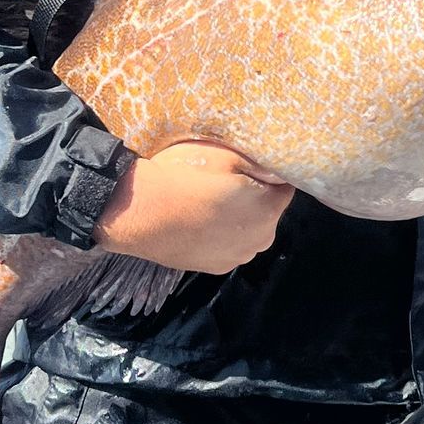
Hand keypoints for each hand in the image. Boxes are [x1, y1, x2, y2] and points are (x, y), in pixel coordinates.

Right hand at [95, 138, 293, 273]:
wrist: (139, 211)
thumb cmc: (184, 176)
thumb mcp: (226, 156)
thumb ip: (260, 164)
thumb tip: (277, 171)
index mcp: (268, 210)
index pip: (284, 187)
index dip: (267, 175)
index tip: (247, 168)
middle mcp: (260, 240)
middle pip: (268, 212)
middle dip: (255, 198)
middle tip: (224, 183)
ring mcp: (237, 257)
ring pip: (249, 232)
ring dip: (238, 219)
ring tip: (207, 203)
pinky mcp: (216, 268)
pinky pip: (229, 246)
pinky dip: (221, 235)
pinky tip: (198, 222)